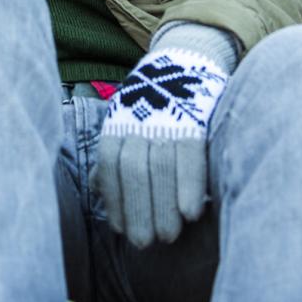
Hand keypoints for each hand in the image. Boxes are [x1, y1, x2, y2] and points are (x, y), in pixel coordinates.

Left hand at [92, 24, 235, 246]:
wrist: (187, 58)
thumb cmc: (152, 105)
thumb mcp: (127, 121)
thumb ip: (118, 156)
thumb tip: (105, 197)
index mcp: (117, 122)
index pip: (110, 165)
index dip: (115, 200)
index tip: (121, 230)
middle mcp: (138, 119)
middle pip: (133, 170)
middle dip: (138, 210)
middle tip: (145, 242)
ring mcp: (167, 117)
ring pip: (160, 166)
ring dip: (163, 206)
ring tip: (168, 235)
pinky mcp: (196, 118)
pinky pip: (190, 155)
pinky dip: (188, 185)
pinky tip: (190, 213)